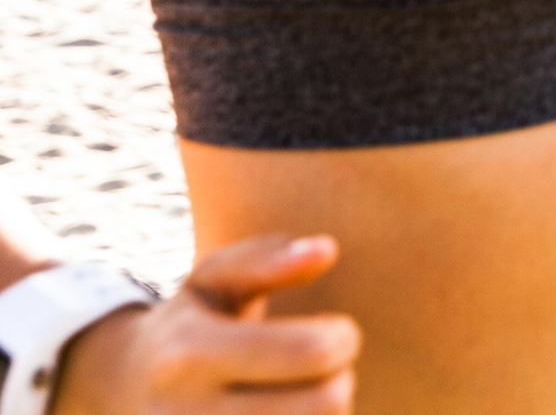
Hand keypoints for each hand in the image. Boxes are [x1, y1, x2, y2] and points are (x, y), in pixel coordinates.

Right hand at [55, 235, 359, 414]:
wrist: (119, 395)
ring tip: (300, 398)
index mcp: (189, 354)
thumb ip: (266, 259)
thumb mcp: (212, 280)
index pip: (313, 352)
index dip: (342, 338)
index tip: (334, 332)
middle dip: (339, 381)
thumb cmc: (187, 326)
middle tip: (321, 371)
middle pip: (326, 404)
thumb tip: (326, 249)